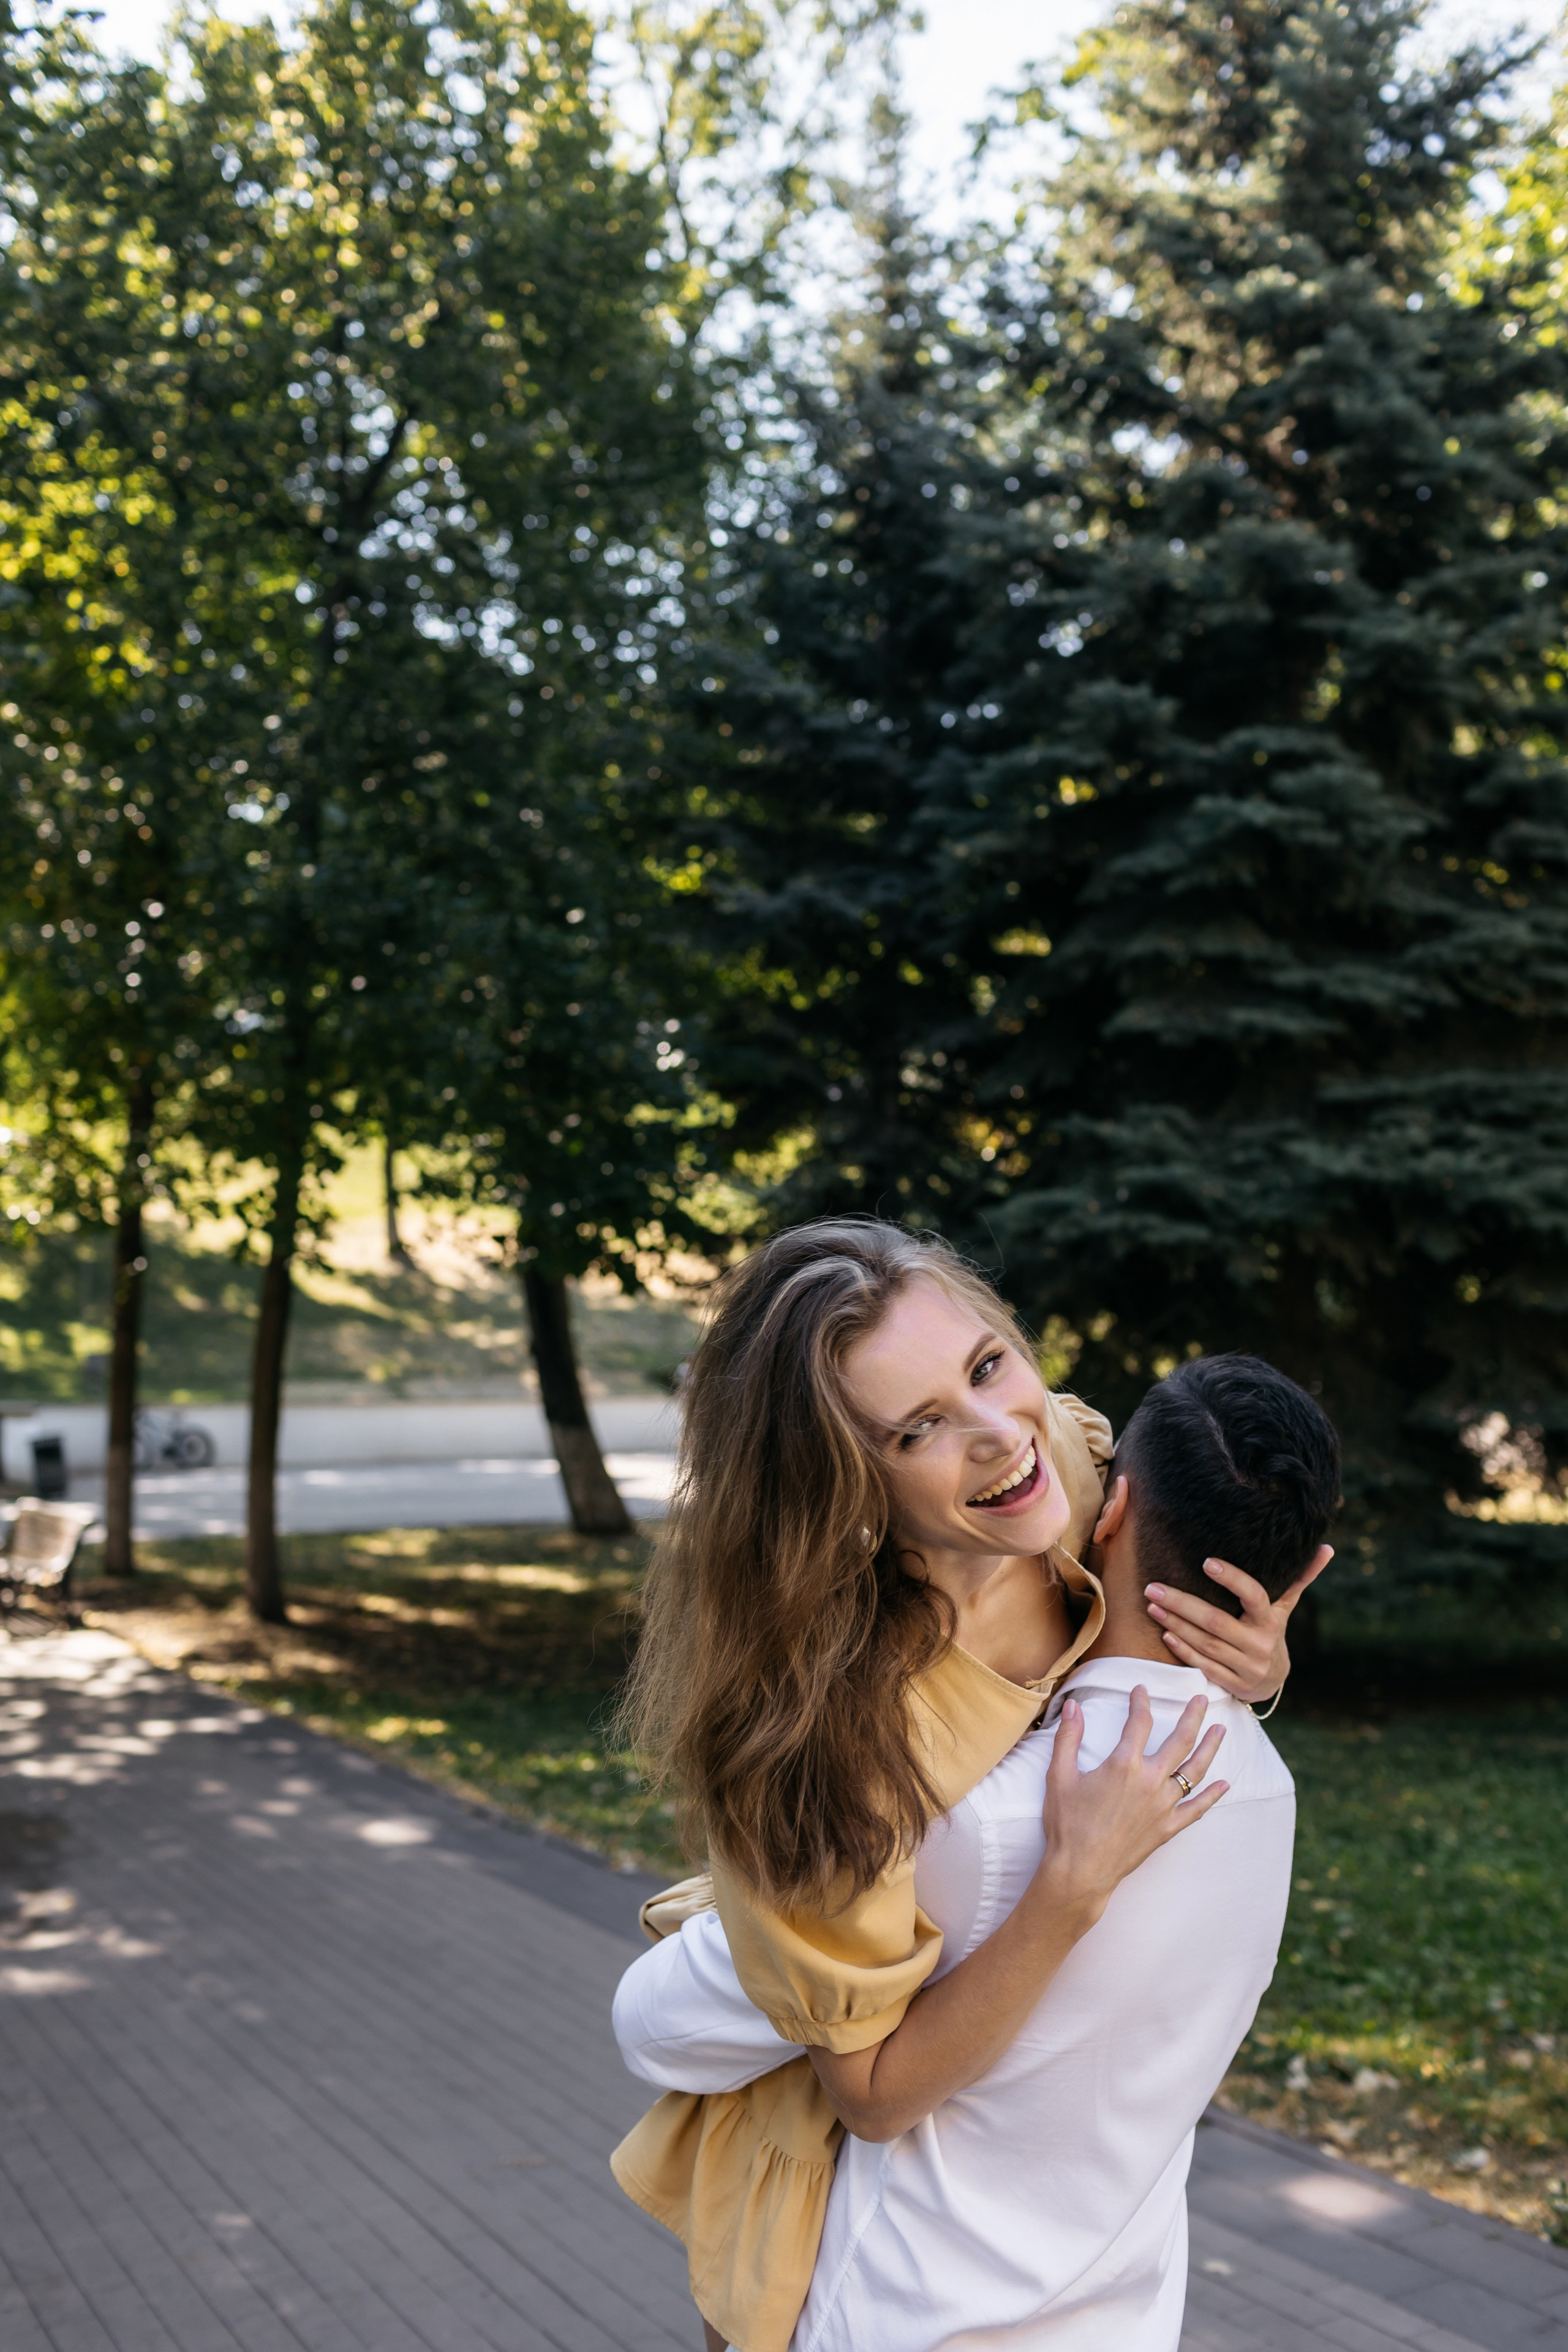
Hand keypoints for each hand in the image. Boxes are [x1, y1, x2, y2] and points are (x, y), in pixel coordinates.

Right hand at [1036, 1688, 1227, 1921]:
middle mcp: (1150, 1781)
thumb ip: (1068, 1738)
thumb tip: (1072, 1705)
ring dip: (1210, 1747)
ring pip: (1195, 1770)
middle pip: (1180, 1740)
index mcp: (1123, 1765)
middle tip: (1203, 1699)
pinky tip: (1225, 1784)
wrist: (1081, 1870)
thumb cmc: (1067, 1824)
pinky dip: (1212, 1796)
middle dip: (1193, 1716)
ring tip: (1221, 1730)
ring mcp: (1163, 1806)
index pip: (1139, 1722)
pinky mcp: (1168, 1828)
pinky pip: (1197, 1809)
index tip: (1142, 1690)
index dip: (1141, 1702)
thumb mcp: (1059, 1776)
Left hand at [1144, 1545, 1332, 1701]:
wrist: (1272, 1680)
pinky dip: (1183, 1649)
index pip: (1254, 1597)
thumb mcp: (1284, 1607)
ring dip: (1176, 1624)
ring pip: (1206, 1644)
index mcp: (1272, 1621)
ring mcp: (1245, 1667)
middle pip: (1217, 1622)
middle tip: (1154, 1587)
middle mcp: (1260, 1645)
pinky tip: (1164, 1632)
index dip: (1232, 1580)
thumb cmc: (1270, 1631)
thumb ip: (1299, 1578)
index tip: (1206, 1562)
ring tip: (1152, 1605)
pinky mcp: (1231, 1683)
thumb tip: (1326, 1548)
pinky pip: (1203, 1665)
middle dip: (1182, 1604)